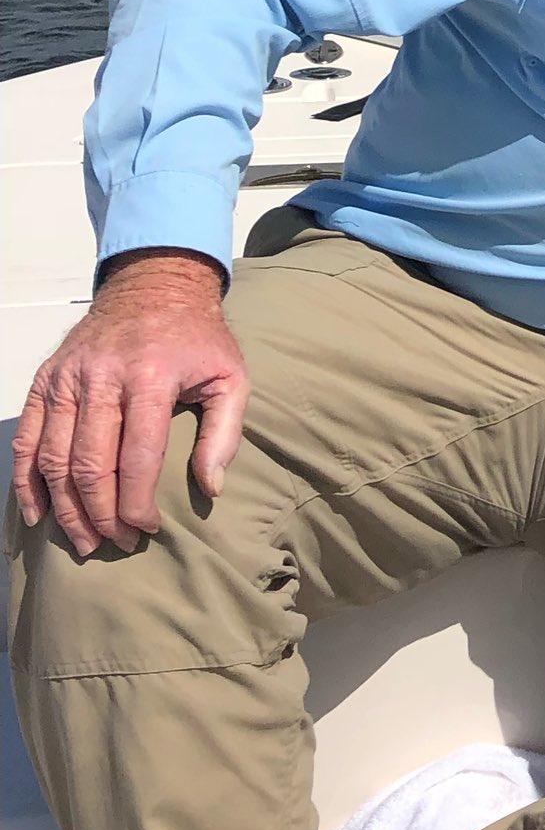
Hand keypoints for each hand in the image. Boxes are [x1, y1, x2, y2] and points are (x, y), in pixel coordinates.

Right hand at [12, 250, 246, 557]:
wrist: (156, 286)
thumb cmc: (197, 339)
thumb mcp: (231, 376)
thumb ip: (225, 433)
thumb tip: (211, 488)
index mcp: (151, 376)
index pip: (137, 458)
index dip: (138, 503)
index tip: (148, 530)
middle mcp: (103, 377)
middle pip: (90, 465)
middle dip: (101, 515)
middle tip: (116, 543)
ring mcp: (69, 378)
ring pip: (55, 458)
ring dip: (65, 509)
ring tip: (84, 541)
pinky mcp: (48, 379)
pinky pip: (29, 439)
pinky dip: (28, 481)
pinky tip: (39, 514)